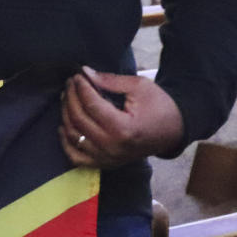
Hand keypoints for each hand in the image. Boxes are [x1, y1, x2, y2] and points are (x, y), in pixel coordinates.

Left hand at [59, 66, 183, 168]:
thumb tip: (85, 72)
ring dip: (65, 114)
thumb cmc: (159, 105)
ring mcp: (107, 158)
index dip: (81, 87)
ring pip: (73, 136)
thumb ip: (110, 80)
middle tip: (71, 83)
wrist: (172, 131)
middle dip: (71, 97)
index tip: (78, 75)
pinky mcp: (105, 164)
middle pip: (78, 119)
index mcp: (123, 128)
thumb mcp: (139, 87)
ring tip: (68, 97)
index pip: (91, 104)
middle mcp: (112, 147)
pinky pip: (76, 157)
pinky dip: (66, 142)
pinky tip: (64, 125)